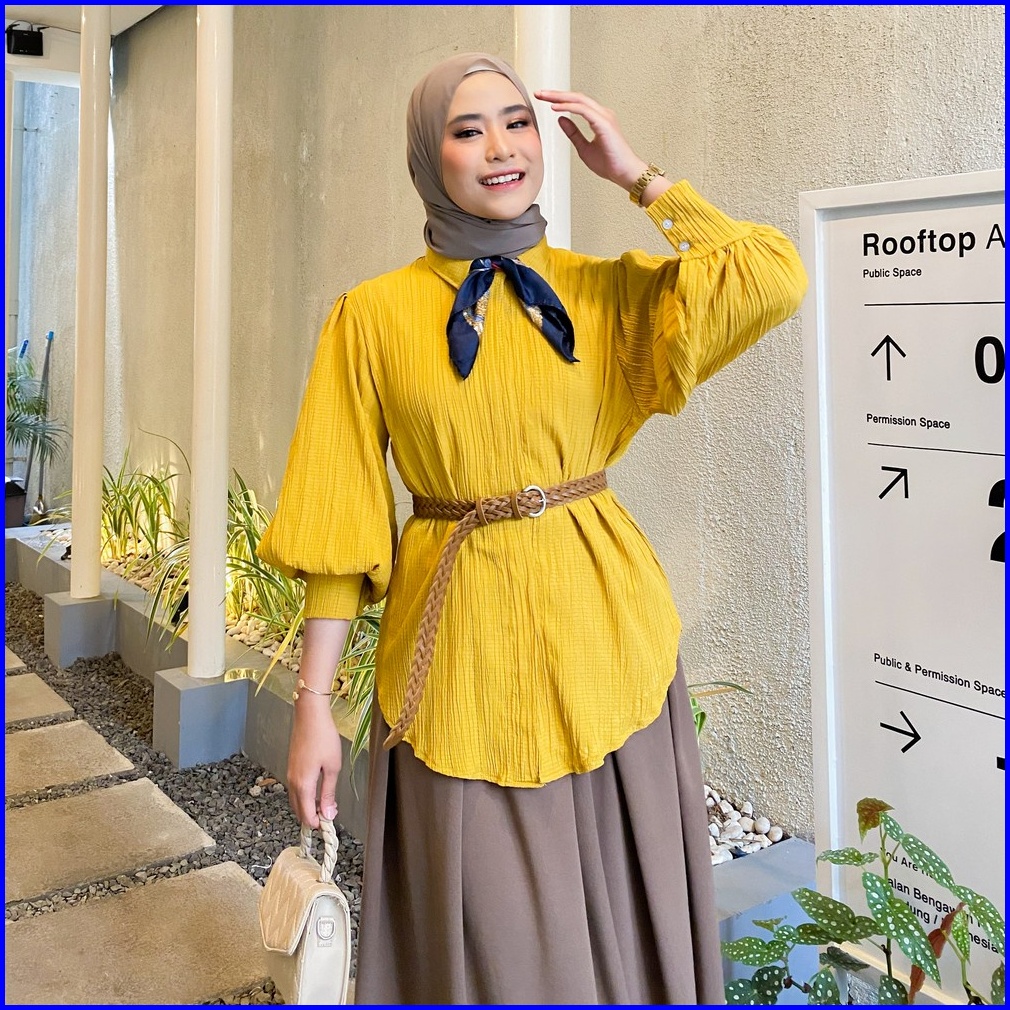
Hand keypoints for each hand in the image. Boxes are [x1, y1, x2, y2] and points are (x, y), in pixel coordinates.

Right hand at [287, 694, 342, 827]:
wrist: (310, 716)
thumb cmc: (323, 738)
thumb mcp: (332, 767)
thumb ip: (329, 793)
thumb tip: (328, 814)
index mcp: (303, 785)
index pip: (306, 815)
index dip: (318, 824)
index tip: (330, 823)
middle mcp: (293, 782)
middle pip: (299, 810)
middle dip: (312, 817)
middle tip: (330, 815)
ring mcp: (290, 774)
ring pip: (296, 800)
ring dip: (308, 807)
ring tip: (326, 803)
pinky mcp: (291, 767)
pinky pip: (296, 789)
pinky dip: (305, 796)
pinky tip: (318, 791)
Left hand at [534, 89, 648, 191]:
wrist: (624, 173)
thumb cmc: (610, 164)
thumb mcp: (584, 148)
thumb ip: (573, 133)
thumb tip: (560, 119)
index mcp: (599, 119)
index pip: (576, 103)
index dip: (559, 100)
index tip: (544, 99)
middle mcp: (602, 114)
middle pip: (576, 97)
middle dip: (556, 94)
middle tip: (539, 93)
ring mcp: (604, 116)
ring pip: (579, 100)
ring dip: (560, 97)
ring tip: (544, 96)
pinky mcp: (604, 123)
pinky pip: (583, 110)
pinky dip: (568, 107)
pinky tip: (555, 107)